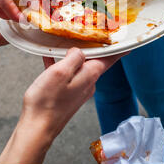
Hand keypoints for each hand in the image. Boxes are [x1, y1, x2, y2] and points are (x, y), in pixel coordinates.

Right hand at [0, 48, 124, 163]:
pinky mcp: (68, 96)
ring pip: (79, 67)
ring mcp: (78, 91)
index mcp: (89, 76)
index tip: (127, 45)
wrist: (37, 128)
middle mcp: (88, 84)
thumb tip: (79, 50)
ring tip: (60, 46)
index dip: (118, 50)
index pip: (110, 59)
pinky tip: (50, 60)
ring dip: (71, 57)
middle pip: (94, 61)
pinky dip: (60, 66)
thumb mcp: (60, 72)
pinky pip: (67, 76)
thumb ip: (73, 57)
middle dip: (90, 49)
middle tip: (86, 35)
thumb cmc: (46, 102)